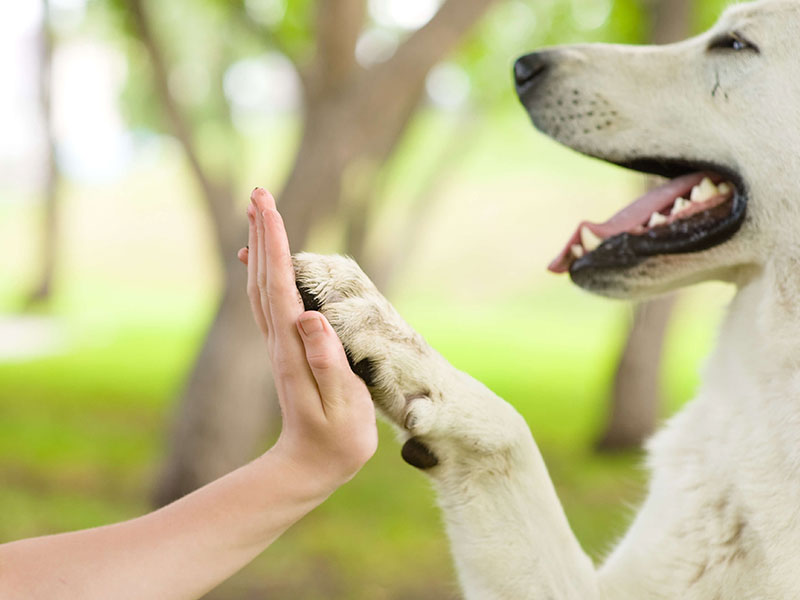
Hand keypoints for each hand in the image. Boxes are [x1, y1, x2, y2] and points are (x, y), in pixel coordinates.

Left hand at [237, 188, 376, 492]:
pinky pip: (270, 301)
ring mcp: (279, 344)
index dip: (276, 245)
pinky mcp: (286, 349)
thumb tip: (308, 317)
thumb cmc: (335, 440)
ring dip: (261, 247)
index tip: (269, 207)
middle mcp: (279, 340)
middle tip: (259, 193)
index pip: (281, 286)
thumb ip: (327, 362)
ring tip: (260, 214)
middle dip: (263, 233)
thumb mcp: (340, 406)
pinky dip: (267, 271)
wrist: (309, 466)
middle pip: (264, 277)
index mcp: (293, 348)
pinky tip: (267, 260)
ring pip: (263, 286)